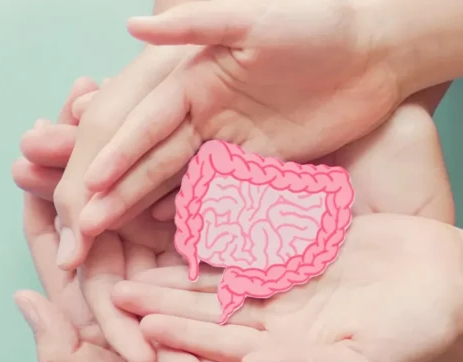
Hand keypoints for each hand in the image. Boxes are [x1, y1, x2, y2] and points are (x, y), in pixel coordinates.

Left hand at [14, 77, 228, 361]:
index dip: (40, 193)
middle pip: (96, 203)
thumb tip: (21, 296)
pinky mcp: (206, 262)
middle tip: (76, 96)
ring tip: (120, 98)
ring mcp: (165, 264)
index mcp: (90, 303)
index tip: (27, 147)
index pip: (56, 238)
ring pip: (141, 197)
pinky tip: (180, 132)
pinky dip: (182, 173)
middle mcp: (123, 274)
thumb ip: (63, 353)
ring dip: (130, 150)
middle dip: (83, 153)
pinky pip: (190, 213)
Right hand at [54, 0, 404, 268]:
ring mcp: (229, 141)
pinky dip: (188, 214)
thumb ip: (196, 24)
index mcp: (194, 79)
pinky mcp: (260, 163)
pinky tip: (162, 235)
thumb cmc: (318, 22)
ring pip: (175, 181)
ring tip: (107, 238)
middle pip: (150, 158)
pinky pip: (217, 194)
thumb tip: (133, 24)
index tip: (89, 184)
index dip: (117, 154)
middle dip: (116, 191)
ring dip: (140, 208)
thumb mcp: (256, 18)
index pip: (145, 123)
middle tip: (84, 229)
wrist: (378, 48)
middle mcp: (202, 112)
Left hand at [144, 85, 455, 361]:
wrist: (451, 281)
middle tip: (114, 292)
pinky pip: (248, 235)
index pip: (222, 345)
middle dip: (163, 304)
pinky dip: (217, 229)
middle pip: (208, 310)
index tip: (139, 327)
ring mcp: (282, 280)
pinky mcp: (294, 245)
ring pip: (219, 274)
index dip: (181, 337)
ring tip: (137, 258)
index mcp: (284, 348)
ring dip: (179, 270)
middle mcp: (274, 316)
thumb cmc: (418, 331)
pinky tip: (181, 216)